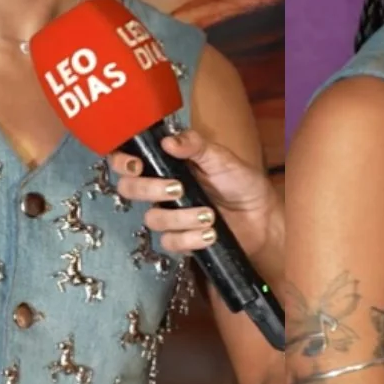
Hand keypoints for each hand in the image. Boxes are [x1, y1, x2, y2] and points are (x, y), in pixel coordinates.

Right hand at [107, 128, 280, 256]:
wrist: (261, 217)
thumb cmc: (241, 182)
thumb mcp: (222, 158)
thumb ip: (196, 146)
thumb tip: (169, 140)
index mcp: (168, 163)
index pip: (130, 159)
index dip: (122, 161)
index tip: (136, 165)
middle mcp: (162, 188)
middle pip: (129, 189)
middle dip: (149, 189)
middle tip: (177, 188)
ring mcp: (170, 214)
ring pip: (152, 218)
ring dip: (181, 218)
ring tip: (209, 215)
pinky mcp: (180, 238)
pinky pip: (170, 242)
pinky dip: (191, 239)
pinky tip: (210, 233)